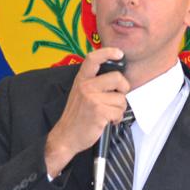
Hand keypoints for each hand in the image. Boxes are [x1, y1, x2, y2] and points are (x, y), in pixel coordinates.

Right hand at [44, 47, 129, 177]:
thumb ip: (95, 82)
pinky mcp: (99, 112)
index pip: (93, 58)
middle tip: (117, 96)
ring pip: (121, 98)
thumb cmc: (77, 115)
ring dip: (118, 108)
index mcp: (82, 79)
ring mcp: (92, 99)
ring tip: (107, 113)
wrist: (66, 137)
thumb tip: (117, 77)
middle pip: (117, 78)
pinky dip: (117, 118)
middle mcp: (86, 86)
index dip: (108, 52)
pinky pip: (119, 111)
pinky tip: (107, 121)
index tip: (119, 53)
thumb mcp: (80, 92)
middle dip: (123, 88)